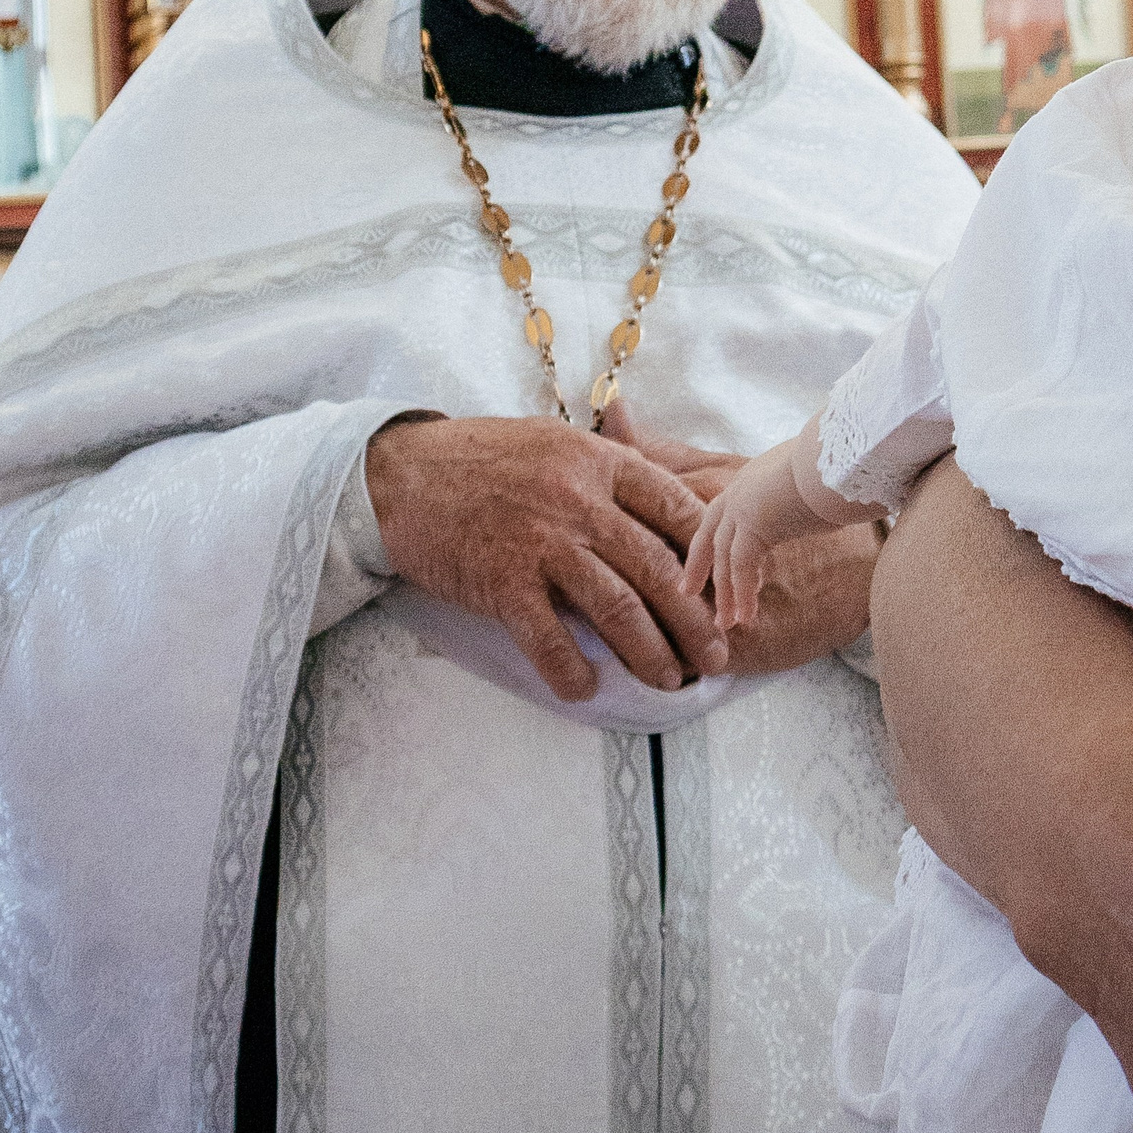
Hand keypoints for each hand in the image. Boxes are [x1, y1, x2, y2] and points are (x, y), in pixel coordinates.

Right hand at [364, 412, 725, 701]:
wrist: (401, 472)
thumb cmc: (484, 458)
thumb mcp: (556, 443)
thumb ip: (611, 467)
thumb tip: (668, 498)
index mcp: (599, 463)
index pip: (675, 508)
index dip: (709, 554)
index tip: (730, 589)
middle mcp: (579, 502)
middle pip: (657, 569)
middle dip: (695, 619)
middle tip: (719, 655)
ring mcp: (542, 542)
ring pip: (616, 607)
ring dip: (649, 652)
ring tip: (671, 680)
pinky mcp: (503, 580)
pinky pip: (549, 637)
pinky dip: (571, 670)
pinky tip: (587, 690)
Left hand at [684, 440, 840, 633]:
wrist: (844, 457)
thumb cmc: (843, 467)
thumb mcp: (818, 483)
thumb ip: (809, 499)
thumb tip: (826, 511)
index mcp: (754, 477)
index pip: (725, 514)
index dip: (717, 540)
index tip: (713, 564)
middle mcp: (742, 489)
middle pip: (711, 534)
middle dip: (700, 566)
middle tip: (687, 592)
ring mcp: (744, 504)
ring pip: (724, 557)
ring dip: (725, 593)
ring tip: (726, 623)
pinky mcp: (753, 523)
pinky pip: (742, 567)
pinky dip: (743, 594)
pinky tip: (747, 617)